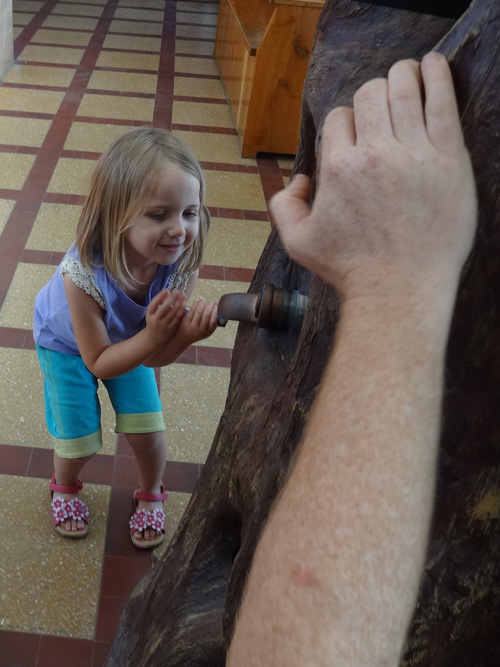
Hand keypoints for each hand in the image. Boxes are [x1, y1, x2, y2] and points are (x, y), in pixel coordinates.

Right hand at [145, 289, 185, 347]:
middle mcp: (156, 320)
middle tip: (177, 291)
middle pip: (165, 307)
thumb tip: (167, 292)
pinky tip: (184, 304)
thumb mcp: (151, 313)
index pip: (154, 304)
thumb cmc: (154, 321)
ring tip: (183, 295)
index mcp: (149, 314)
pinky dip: (181, 310)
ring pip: (173, 312)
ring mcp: (164, 325)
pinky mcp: (171, 328)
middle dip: (172, 298)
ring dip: (179, 302)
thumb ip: (157, 304)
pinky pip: (177, 317)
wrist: (154, 338)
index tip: (166, 290)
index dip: (160, 296)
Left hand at [177, 298, 217, 344]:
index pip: (214, 320)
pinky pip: (192, 310)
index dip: (216, 311)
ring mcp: (193, 326)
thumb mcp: (207, 329)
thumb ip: (213, 320)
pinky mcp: (185, 322)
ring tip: (203, 301)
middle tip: (210, 302)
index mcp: (209, 331)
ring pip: (199, 311)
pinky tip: (198, 301)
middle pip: (207, 314)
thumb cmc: (198, 332)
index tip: (216, 305)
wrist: (184, 338)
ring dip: (202, 303)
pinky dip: (195, 304)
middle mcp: (201, 330)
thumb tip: (217, 305)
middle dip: (209, 306)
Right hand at [270, 53, 476, 304]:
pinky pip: (443, 102)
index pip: (339, 118)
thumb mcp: (298, 243)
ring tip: (407, 75)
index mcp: (338, 168)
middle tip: (381, 109)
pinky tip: (434, 65)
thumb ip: (282, 205)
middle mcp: (374, 154)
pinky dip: (438, 76)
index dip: (345, 124)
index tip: (356, 137)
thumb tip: (300, 178)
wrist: (399, 290)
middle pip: (370, 94)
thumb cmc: (351, 269)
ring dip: (401, 76)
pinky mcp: (449, 160)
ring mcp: (414, 154)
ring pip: (404, 88)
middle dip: (371, 97)